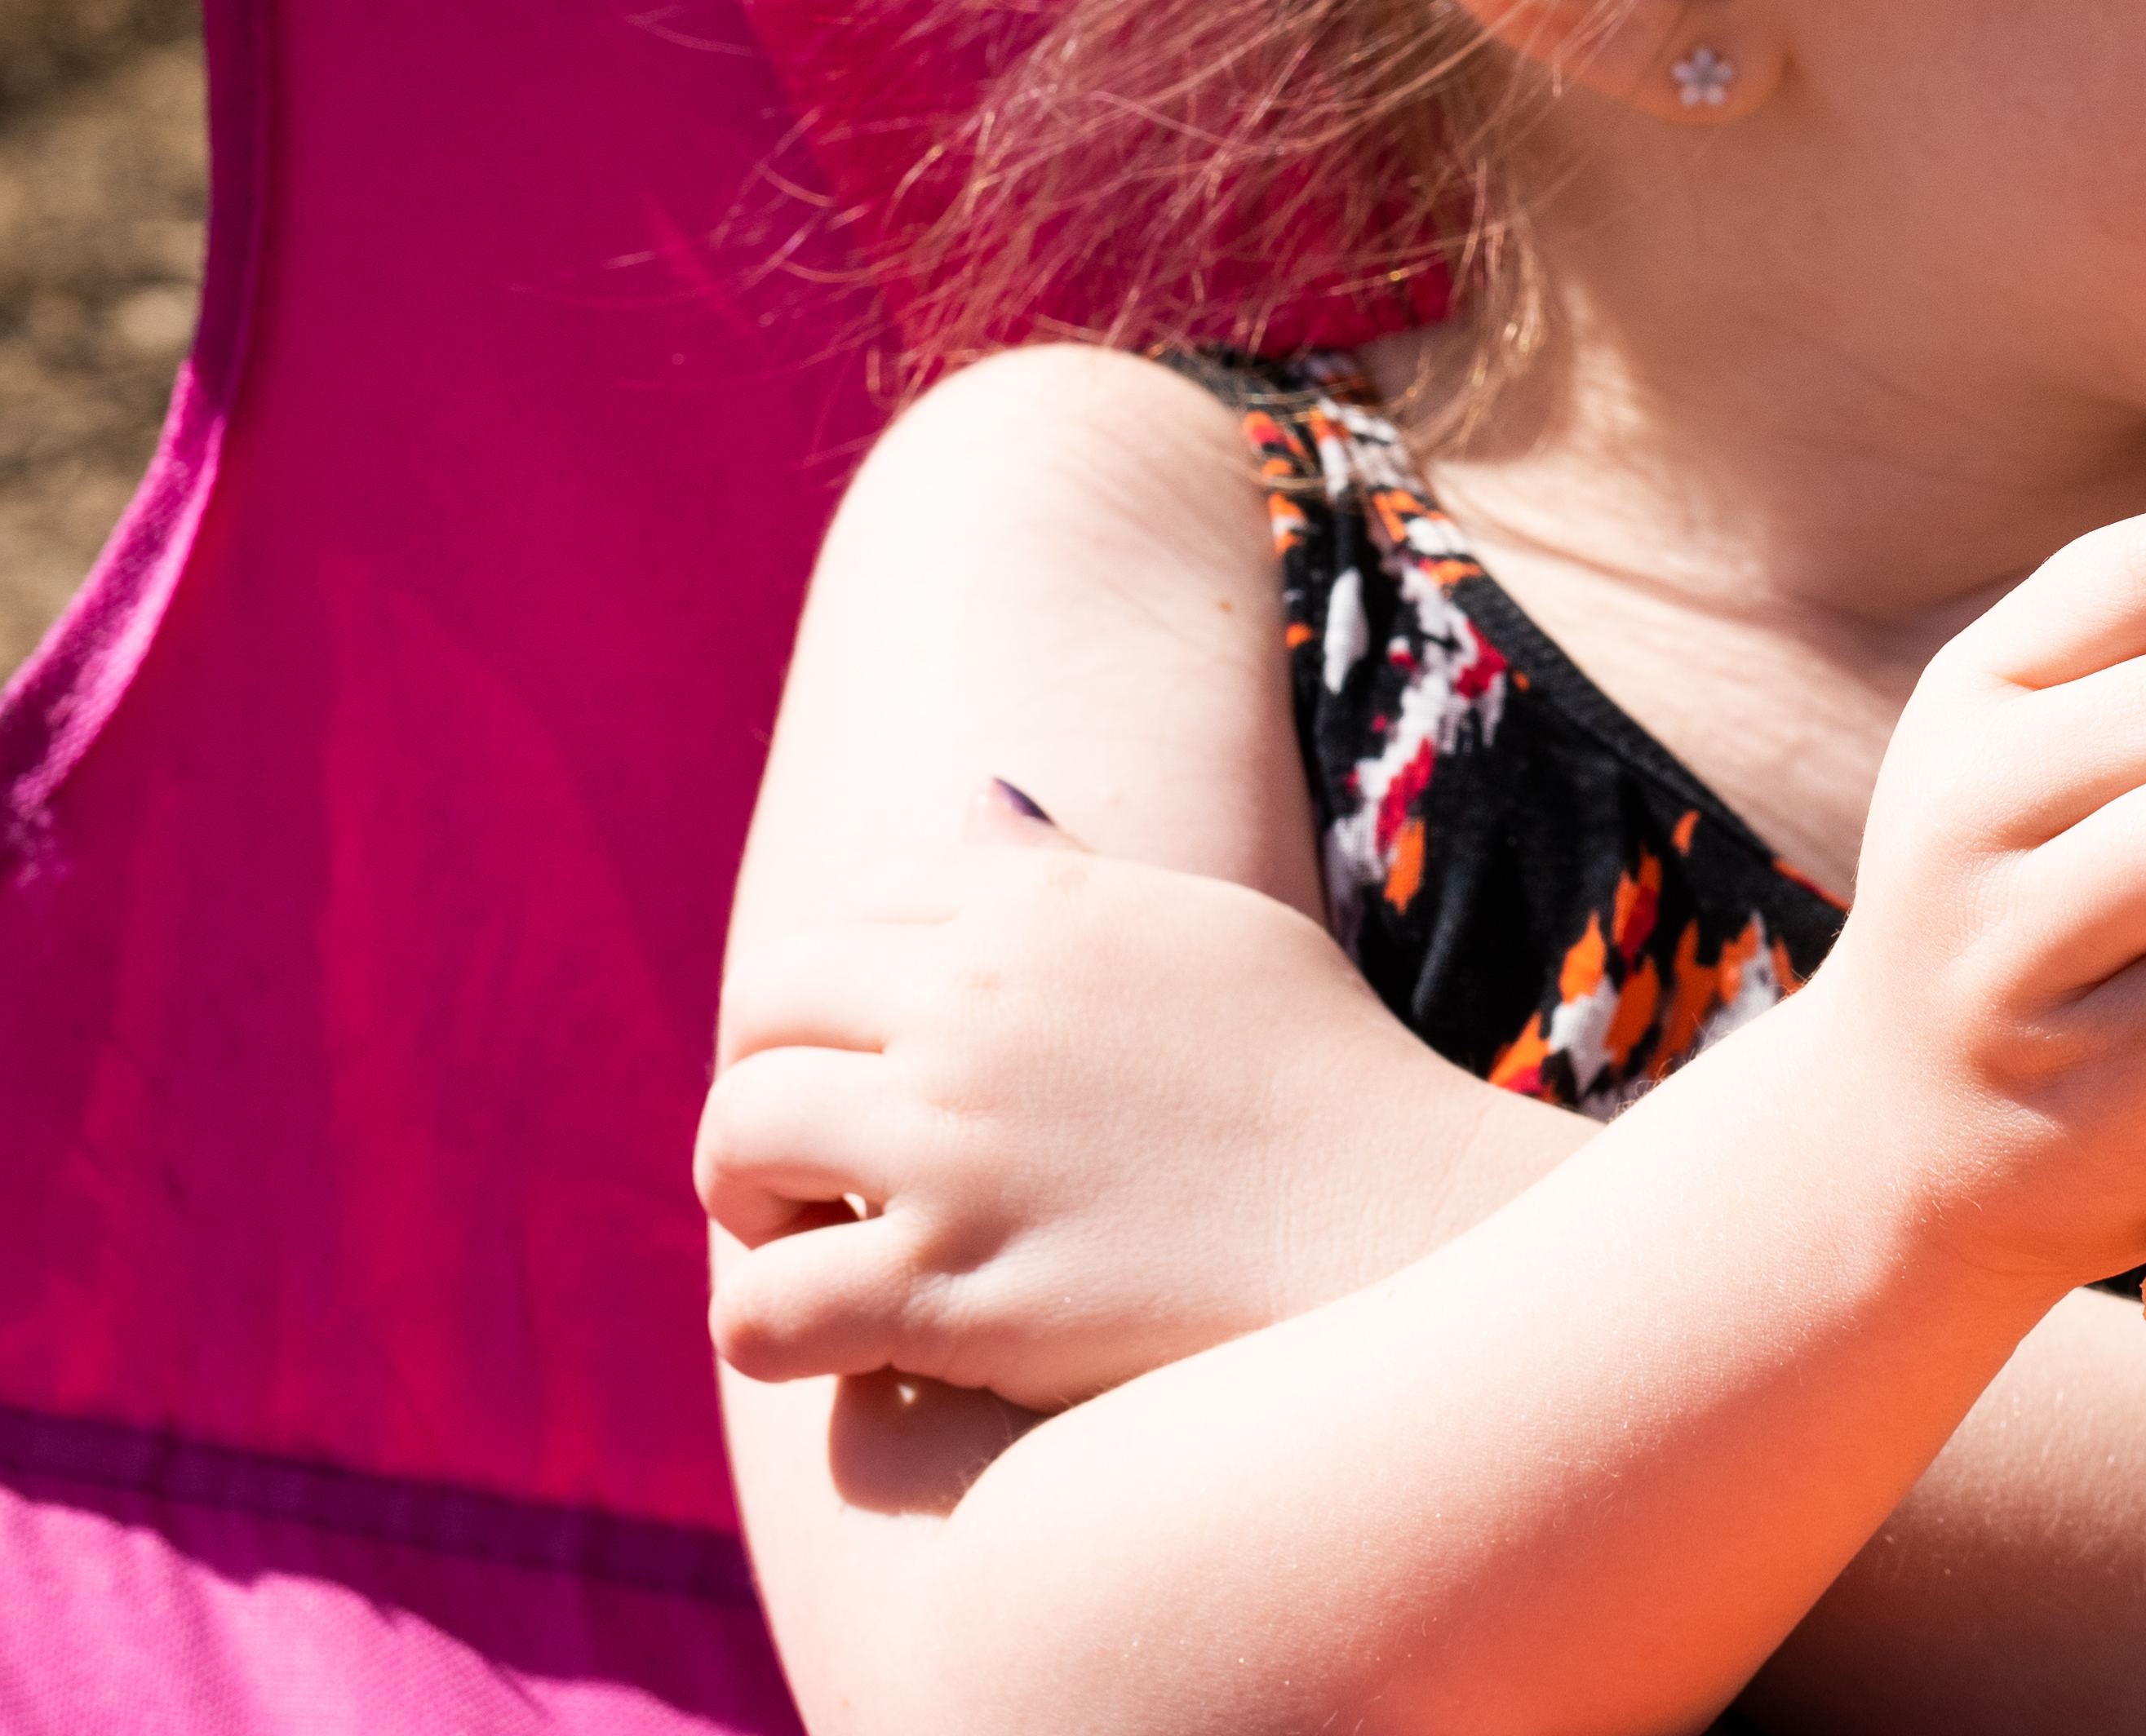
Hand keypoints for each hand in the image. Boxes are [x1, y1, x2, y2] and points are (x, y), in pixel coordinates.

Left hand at [696, 788, 1442, 1409]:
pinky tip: (844, 1347)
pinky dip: (767, 1332)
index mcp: (1036, 906)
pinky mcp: (949, 1285)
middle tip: (816, 1168)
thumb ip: (1070, 873)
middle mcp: (977, 1001)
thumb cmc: (1320, 1083)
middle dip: (763, 1085)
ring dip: (749, 1204)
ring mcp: (954, 1144)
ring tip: (818, 1249)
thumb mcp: (1205, 932)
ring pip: (734, 1140)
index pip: (844, 912)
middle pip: (762, 1007)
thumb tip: (973, 796)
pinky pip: (760, 1310)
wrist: (1411, 1232)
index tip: (877, 1071)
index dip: (833, 1001)